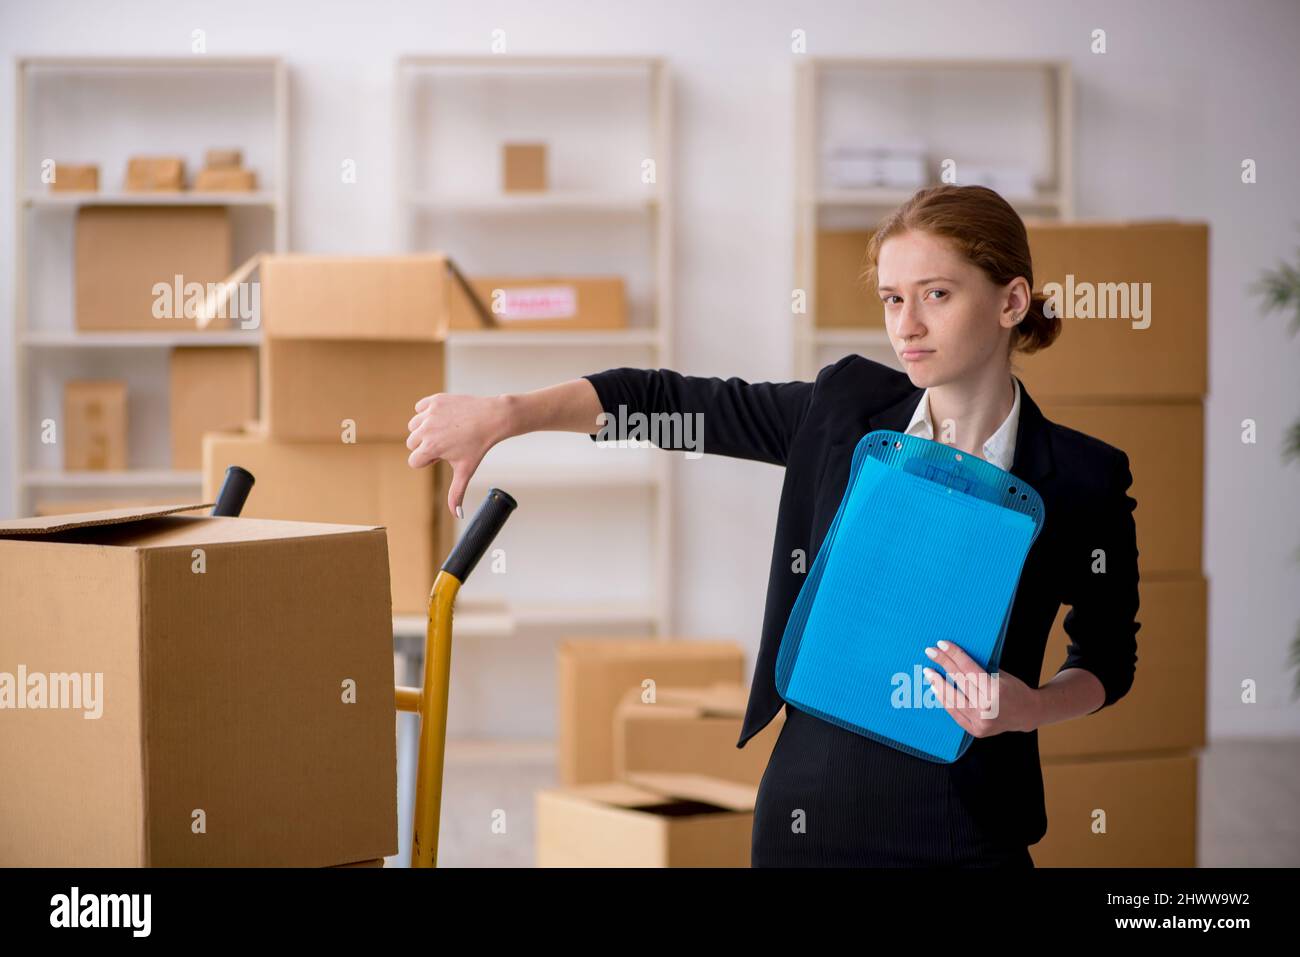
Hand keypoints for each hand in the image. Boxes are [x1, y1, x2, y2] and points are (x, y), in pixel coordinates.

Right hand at [406, 392, 510, 518]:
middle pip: (411, 444)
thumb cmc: (478, 447)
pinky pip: (420, 408)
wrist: (492, 418)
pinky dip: (427, 413)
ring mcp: (429, 413)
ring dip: (424, 430)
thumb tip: (457, 515)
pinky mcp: (434, 400)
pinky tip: (444, 418)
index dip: (429, 461)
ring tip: (446, 431)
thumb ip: (456, 493)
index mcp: (430, 448)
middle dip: (426, 445)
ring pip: (413, 426)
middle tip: (449, 442)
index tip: (445, 455)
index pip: (413, 461)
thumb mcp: (465, 471)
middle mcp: (426, 429)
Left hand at [921, 640, 1040, 735]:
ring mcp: (981, 722)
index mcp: (995, 690)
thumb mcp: (1001, 674)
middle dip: (943, 665)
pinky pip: (955, 714)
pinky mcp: (977, 731)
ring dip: (939, 685)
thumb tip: (954, 655)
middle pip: (959, 682)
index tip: (941, 644)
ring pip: (953, 700)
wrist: (1028, 713)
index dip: (954, 655)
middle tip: (930, 652)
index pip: (968, 669)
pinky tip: (937, 690)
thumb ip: (979, 668)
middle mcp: (987, 708)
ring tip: (930, 673)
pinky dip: (945, 701)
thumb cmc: (1014, 688)